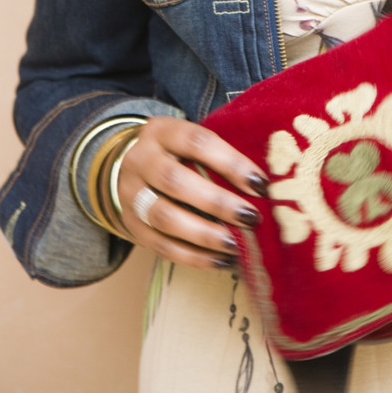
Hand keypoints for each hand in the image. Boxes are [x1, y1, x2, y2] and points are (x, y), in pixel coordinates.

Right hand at [115, 116, 267, 269]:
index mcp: (162, 131)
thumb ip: (219, 157)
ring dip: (204, 235)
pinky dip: (193, 257)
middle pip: (174, 181)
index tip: (260, 184)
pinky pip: (160, 245)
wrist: (131, 165)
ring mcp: (130, 193)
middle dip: (217, 203)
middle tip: (250, 218)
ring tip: (235, 245)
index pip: (196, 142)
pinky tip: (220, 261)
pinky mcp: (130, 224)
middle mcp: (140, 159)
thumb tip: (262, 187)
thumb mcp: (191, 142)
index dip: (230, 163)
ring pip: (164, 217)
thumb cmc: (177, 154)